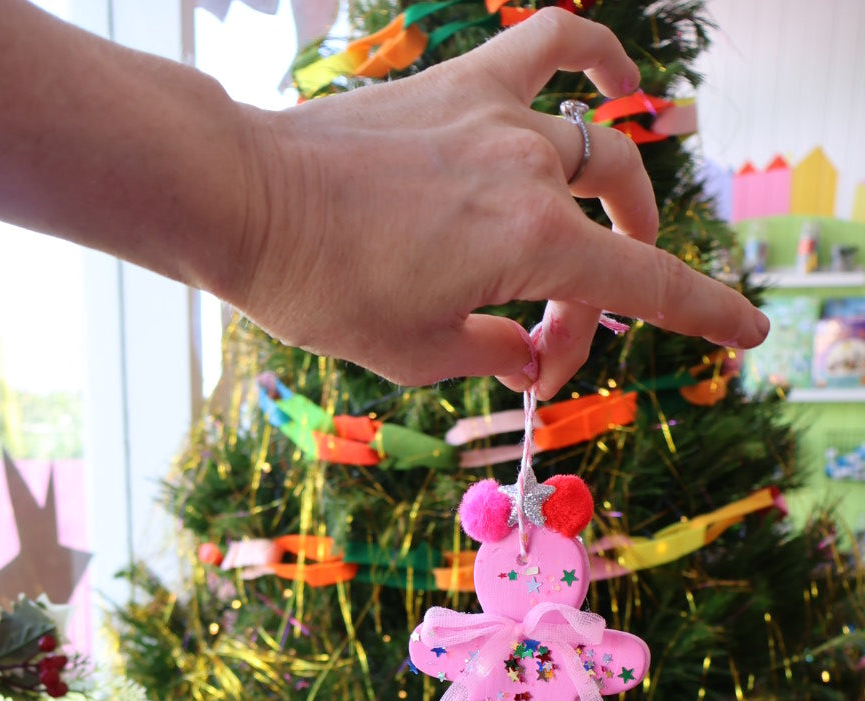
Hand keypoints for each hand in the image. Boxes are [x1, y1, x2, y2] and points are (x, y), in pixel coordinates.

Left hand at [230, 9, 767, 396]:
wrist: (248, 202)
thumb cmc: (324, 288)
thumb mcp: (416, 356)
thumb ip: (493, 353)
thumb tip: (525, 352)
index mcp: (531, 244)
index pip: (645, 287)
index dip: (706, 316)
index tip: (749, 334)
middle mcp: (531, 171)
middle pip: (608, 237)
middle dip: (591, 307)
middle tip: (543, 349)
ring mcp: (499, 117)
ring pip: (592, 155)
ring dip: (606, 209)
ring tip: (592, 246)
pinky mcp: (461, 86)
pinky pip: (550, 46)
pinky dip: (595, 57)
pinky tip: (616, 82)